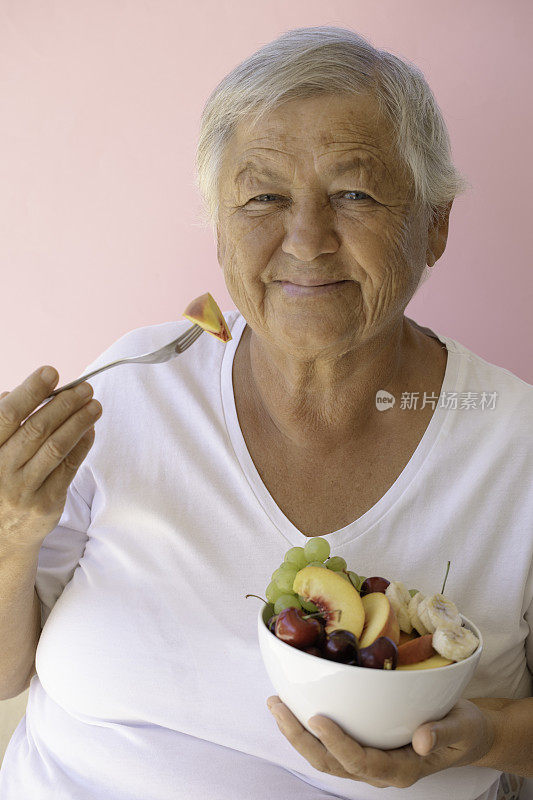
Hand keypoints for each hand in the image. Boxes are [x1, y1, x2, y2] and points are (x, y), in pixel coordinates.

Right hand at [0, 367, 100, 553]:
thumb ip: (0, 425)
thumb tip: (12, 393)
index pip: (8, 415)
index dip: (30, 391)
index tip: (51, 372)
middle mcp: (1, 470)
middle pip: (37, 429)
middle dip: (65, 404)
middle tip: (85, 388)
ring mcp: (24, 489)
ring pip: (56, 448)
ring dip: (79, 422)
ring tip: (95, 405)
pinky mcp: (46, 504)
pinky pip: (68, 469)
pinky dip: (82, 446)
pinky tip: (90, 430)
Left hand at [266, 696, 494, 788]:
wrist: (465, 734)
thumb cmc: (463, 729)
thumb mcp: (462, 728)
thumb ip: (442, 733)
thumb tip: (420, 738)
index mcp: (401, 770)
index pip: (362, 762)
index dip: (337, 743)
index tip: (317, 718)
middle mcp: (379, 771)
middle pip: (331, 763)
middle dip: (300, 737)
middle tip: (277, 705)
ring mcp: (368, 762)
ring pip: (323, 757)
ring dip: (296, 733)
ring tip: (276, 704)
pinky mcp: (362, 748)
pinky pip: (328, 747)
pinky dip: (307, 730)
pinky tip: (293, 707)